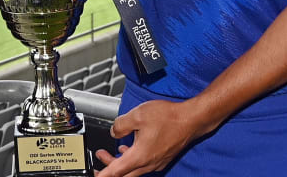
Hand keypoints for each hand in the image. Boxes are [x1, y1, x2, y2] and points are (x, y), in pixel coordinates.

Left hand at [94, 99, 211, 176]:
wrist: (191, 119)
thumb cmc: (169, 117)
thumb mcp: (137, 115)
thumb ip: (121, 125)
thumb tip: (114, 132)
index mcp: (140, 156)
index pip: (116, 171)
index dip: (103, 174)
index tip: (95, 174)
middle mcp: (149, 163)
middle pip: (124, 173)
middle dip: (109, 168)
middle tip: (99, 159)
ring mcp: (156, 162)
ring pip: (134, 169)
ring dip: (120, 163)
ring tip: (110, 153)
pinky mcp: (162, 158)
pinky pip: (143, 164)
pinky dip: (132, 159)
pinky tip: (129, 149)